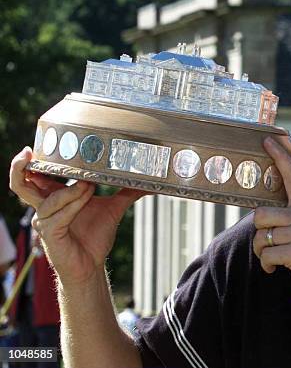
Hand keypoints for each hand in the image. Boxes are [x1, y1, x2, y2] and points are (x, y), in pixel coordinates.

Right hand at [9, 146, 147, 286]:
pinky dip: (73, 205)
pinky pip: (58, 216)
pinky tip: (86, 199)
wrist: (92, 265)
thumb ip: (126, 193)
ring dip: (71, 191)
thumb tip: (147, 182)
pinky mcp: (50, 234)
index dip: (32, 161)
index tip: (36, 146)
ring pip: (49, 199)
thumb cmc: (95, 237)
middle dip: (21, 167)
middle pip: (20, 184)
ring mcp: (45, 221)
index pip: (35, 176)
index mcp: (55, 197)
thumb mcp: (113, 209)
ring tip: (90, 186)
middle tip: (29, 153)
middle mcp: (45, 207)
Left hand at [253, 137, 290, 308]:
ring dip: (262, 252)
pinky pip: (266, 255)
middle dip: (259, 233)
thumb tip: (263, 216)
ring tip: (274, 258)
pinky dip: (267, 265)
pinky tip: (276, 269)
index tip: (268, 140)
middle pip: (261, 214)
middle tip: (268, 244)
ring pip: (261, 237)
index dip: (279, 156)